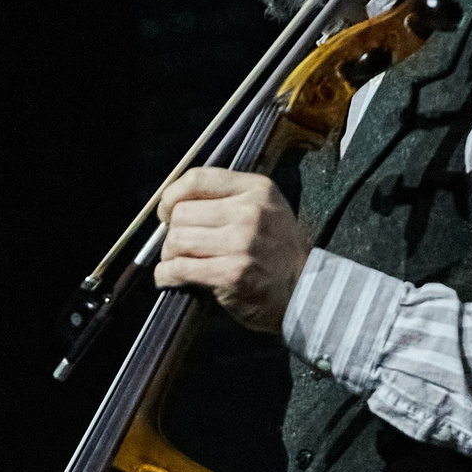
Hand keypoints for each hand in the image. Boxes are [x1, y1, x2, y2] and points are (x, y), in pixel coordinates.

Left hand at [153, 167, 311, 334]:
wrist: (305, 292)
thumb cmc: (277, 253)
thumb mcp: (265, 210)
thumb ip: (227, 199)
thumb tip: (173, 204)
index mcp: (257, 189)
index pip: (196, 179)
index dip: (171, 196)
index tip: (167, 212)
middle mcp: (250, 212)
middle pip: (182, 213)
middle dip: (171, 232)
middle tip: (177, 248)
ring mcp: (242, 243)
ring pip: (177, 240)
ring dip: (169, 256)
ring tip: (177, 264)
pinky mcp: (232, 273)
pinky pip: (180, 268)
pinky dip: (166, 275)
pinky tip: (171, 278)